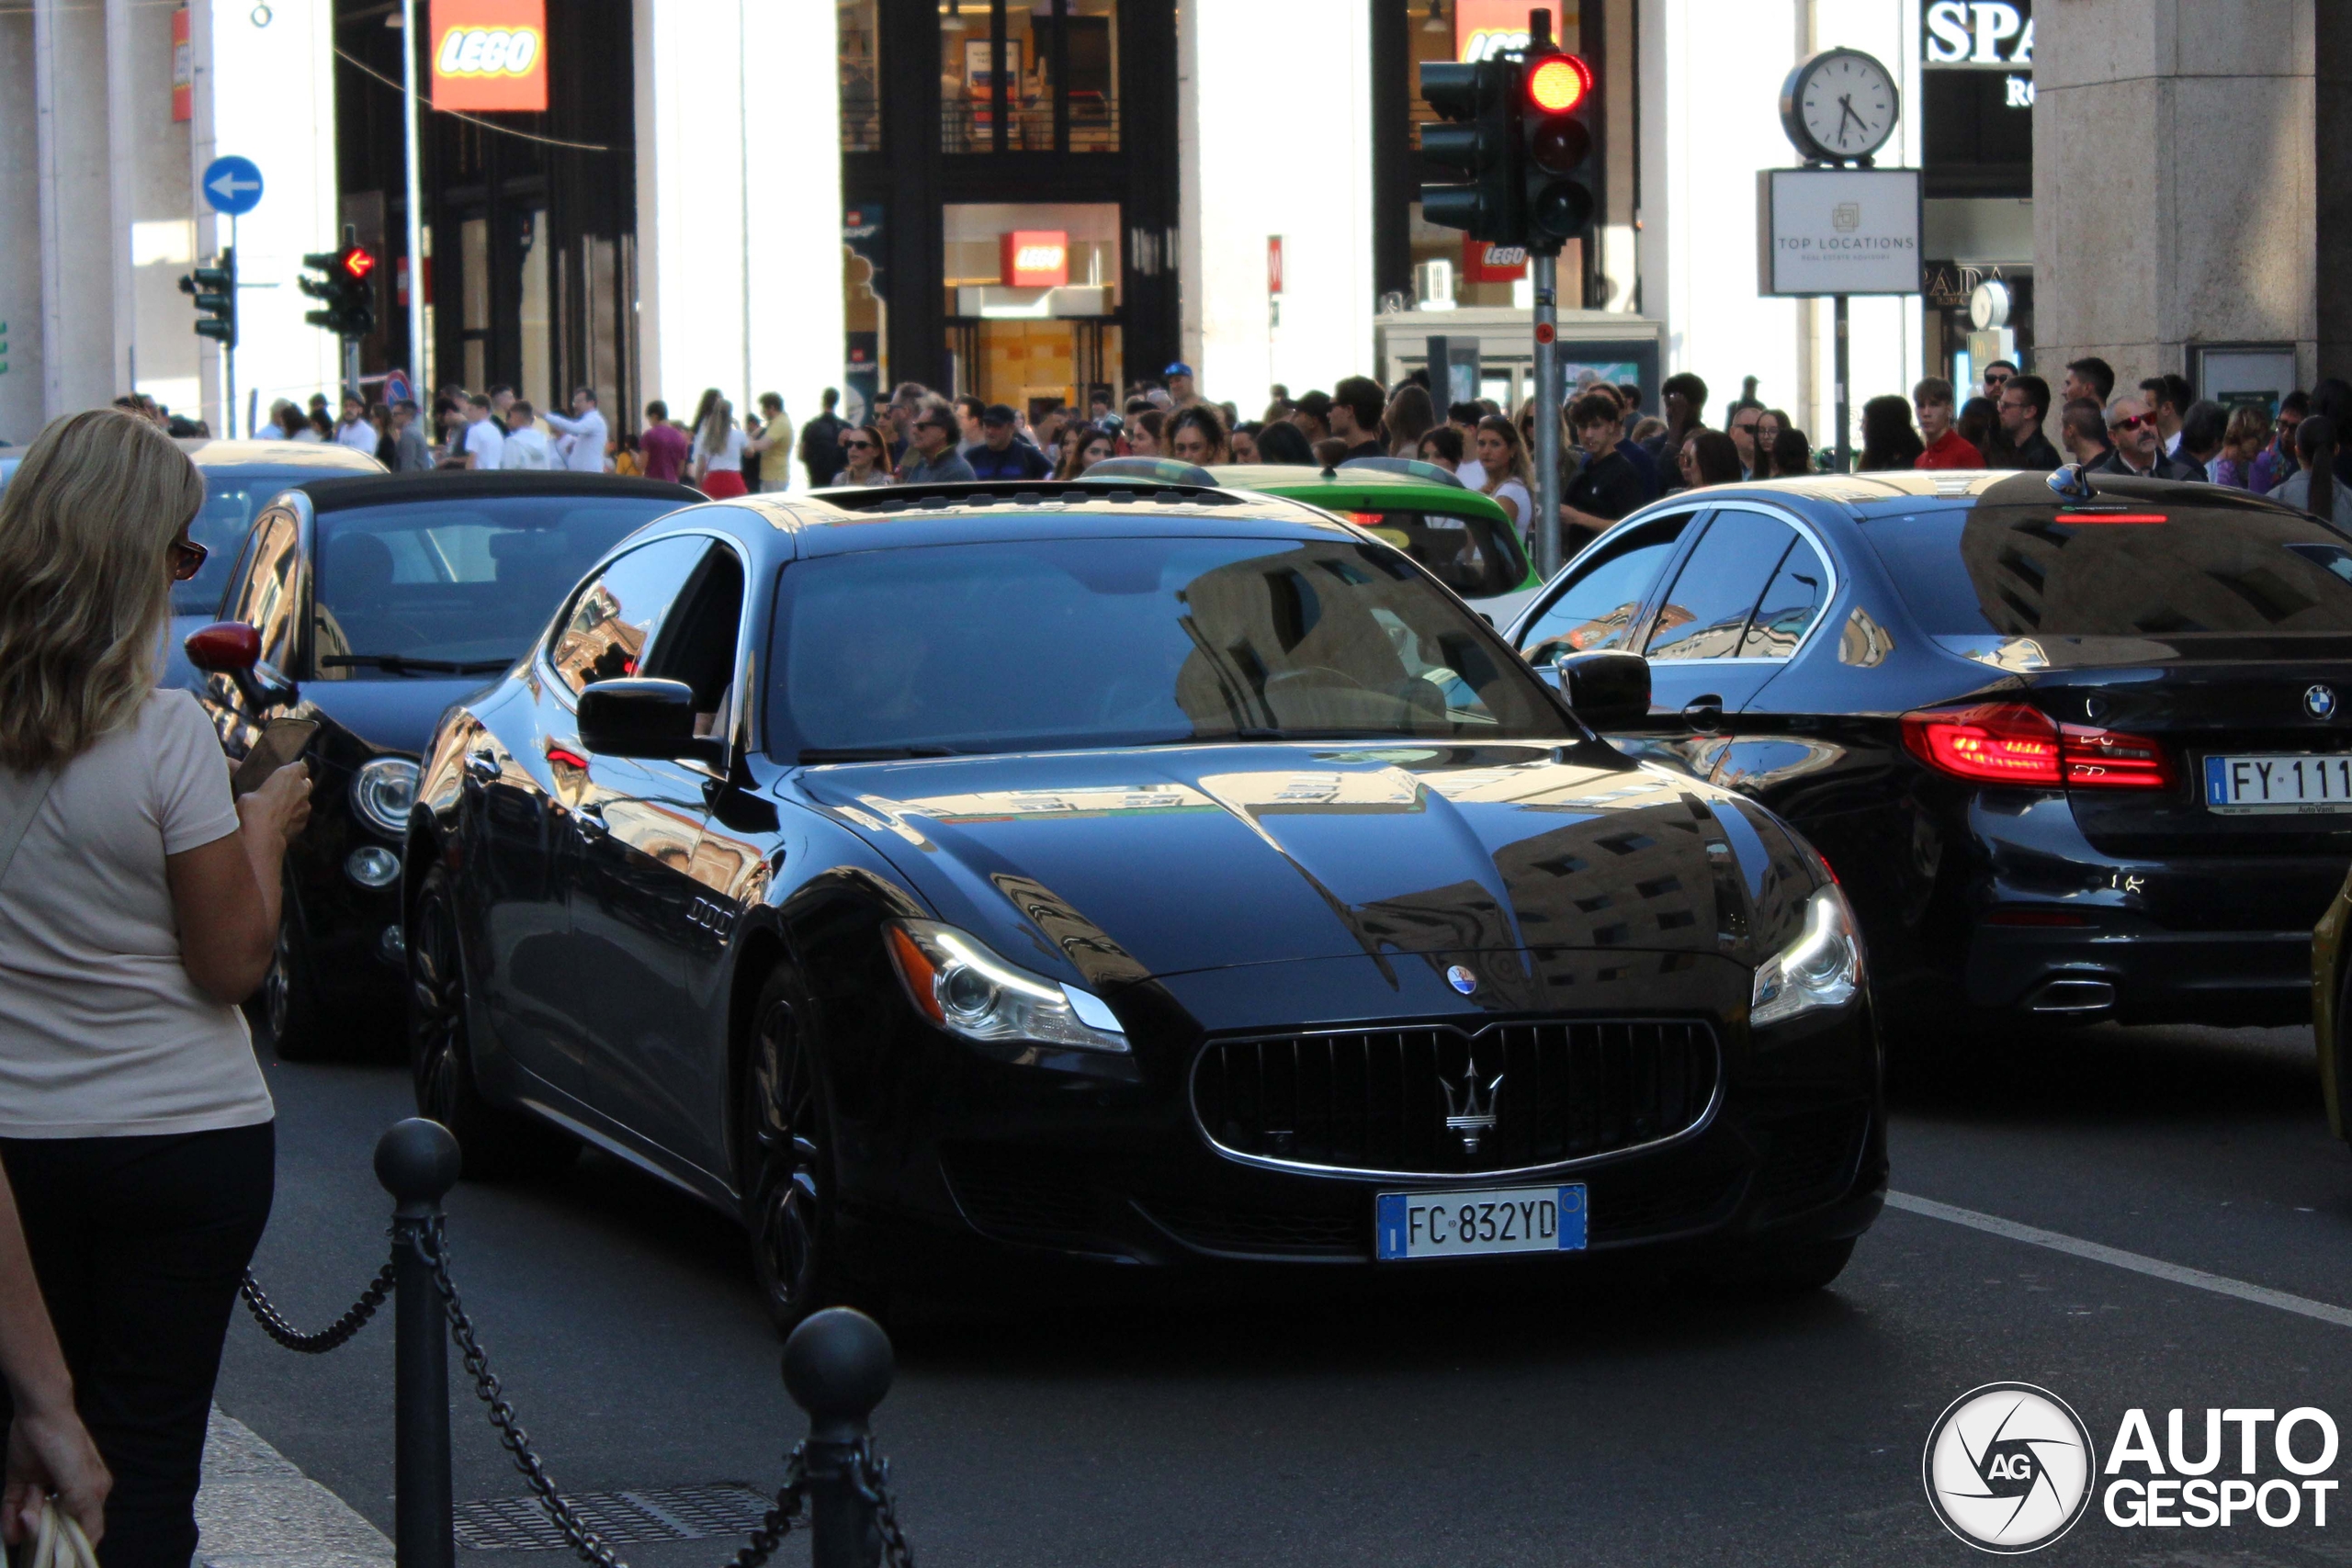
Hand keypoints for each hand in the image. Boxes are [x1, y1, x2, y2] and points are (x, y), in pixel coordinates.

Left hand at [5, 1406, 107, 1546]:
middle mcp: (69, 1492)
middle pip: (54, 1525)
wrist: (40, 1414)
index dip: (71, 1543)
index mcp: (92, 1491)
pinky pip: (13, 1508)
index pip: (85, 1528)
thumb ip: (87, 1513)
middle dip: (42, 1530)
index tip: (56, 1555)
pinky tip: (10, 1529)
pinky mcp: (22, 1481)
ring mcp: (44, 1487)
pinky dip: (9, 1521)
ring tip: (23, 1512)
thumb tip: (85, 1542)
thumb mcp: (84, 1483)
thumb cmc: (68, 1445)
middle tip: (34, 1519)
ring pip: (31, 1518)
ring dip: (24, 1522)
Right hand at [237, 761, 312, 846]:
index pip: (301, 767)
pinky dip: (293, 819)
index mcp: (289, 775)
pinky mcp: (304, 823)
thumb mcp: (247, 795)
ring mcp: (306, 807)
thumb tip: (246, 786)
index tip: (286, 776)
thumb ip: (256, 790)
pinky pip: (300, 817)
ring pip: (303, 802)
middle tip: (280, 794)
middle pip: (305, 784)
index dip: (294, 771)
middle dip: (296, 788)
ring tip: (278, 812)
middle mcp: (302, 789)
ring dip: (295, 804)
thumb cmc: (252, 808)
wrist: (262, 835)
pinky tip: (280, 824)